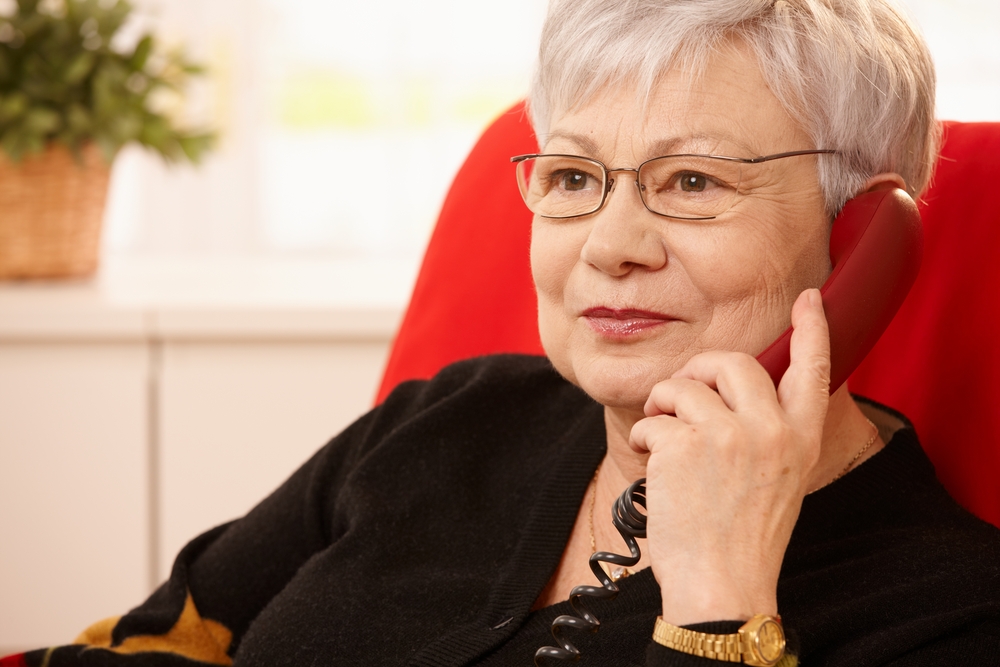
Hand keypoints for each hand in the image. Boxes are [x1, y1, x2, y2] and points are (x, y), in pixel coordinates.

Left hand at [628, 288, 830, 623]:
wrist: (722, 585)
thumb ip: (768, 434)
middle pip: (732, 362)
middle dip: (699, 371)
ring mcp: (728, 435)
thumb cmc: (742, 538)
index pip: (816, 370)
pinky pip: (653, 417)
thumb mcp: (779, 480)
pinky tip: (649, 461)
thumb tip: (731, 396)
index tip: (810, 299)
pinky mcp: (685, 445)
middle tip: (681, 396)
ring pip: (684, 386)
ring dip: (662, 404)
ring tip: (661, 434)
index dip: (814, 329)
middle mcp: (771, 430)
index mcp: (800, 439)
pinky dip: (643, 436)